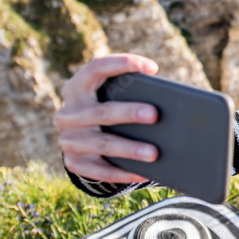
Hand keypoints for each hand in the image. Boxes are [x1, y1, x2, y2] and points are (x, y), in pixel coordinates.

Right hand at [53, 54, 159, 182]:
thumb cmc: (108, 109)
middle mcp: (68, 113)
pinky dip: (124, 172)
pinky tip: (144, 173)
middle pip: (102, 112)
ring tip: (155, 153)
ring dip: (130, 149)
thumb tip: (169, 100)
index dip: (122, 64)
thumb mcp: (110, 97)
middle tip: (155, 115)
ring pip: (103, 144)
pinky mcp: (74, 163)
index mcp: (77, 87)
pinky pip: (101, 171)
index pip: (96, 68)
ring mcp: (69, 140)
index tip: (152, 68)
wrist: (81, 140)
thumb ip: (129, 92)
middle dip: (129, 113)